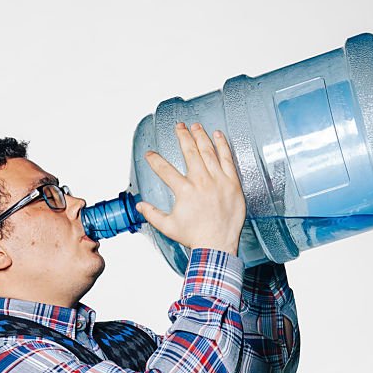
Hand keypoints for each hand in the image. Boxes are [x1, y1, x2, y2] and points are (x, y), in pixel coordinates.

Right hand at [135, 122, 245, 255]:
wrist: (217, 246)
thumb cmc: (195, 237)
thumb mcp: (168, 227)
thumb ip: (152, 214)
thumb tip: (140, 205)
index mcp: (184, 191)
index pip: (165, 170)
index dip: (155, 161)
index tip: (150, 155)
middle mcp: (201, 182)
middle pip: (190, 152)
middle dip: (182, 136)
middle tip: (179, 127)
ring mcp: (218, 181)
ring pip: (208, 151)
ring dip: (201, 136)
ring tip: (196, 126)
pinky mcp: (232, 183)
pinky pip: (227, 159)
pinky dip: (222, 145)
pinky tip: (217, 135)